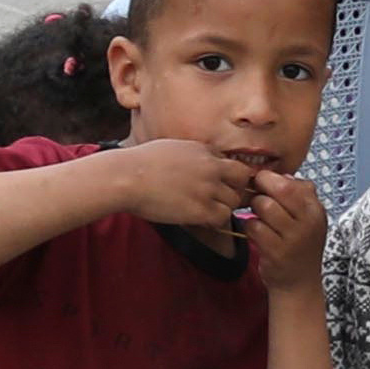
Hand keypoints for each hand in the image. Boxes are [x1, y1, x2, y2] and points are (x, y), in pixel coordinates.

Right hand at [106, 138, 267, 234]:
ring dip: (223, 207)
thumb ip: (192, 155)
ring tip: (205, 210)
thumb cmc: (141, 163)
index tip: (217, 185)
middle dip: (234, 189)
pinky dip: (215, 220)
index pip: (231, 162)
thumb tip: (197, 162)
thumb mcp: (172, 148)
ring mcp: (208, 188)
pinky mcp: (201, 208)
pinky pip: (223, 217)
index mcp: (204, 150)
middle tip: (218, 199)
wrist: (127, 177)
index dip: (227, 176)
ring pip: (234, 200)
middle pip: (242, 179)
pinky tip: (201, 219)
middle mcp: (211, 167)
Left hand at [244, 170, 326, 291]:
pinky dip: (250, 228)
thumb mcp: (309, 217)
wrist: (298, 282)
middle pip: (274, 192)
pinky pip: (254, 228)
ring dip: (254, 211)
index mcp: (315, 210)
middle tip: (258, 200)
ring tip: (259, 218)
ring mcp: (292, 239)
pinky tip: (256, 233)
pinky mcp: (275, 253)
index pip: (289, 183)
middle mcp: (307, 223)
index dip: (269, 180)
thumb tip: (281, 175)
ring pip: (262, 208)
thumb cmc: (300, 244)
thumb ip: (300, 193)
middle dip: (260, 193)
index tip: (263, 185)